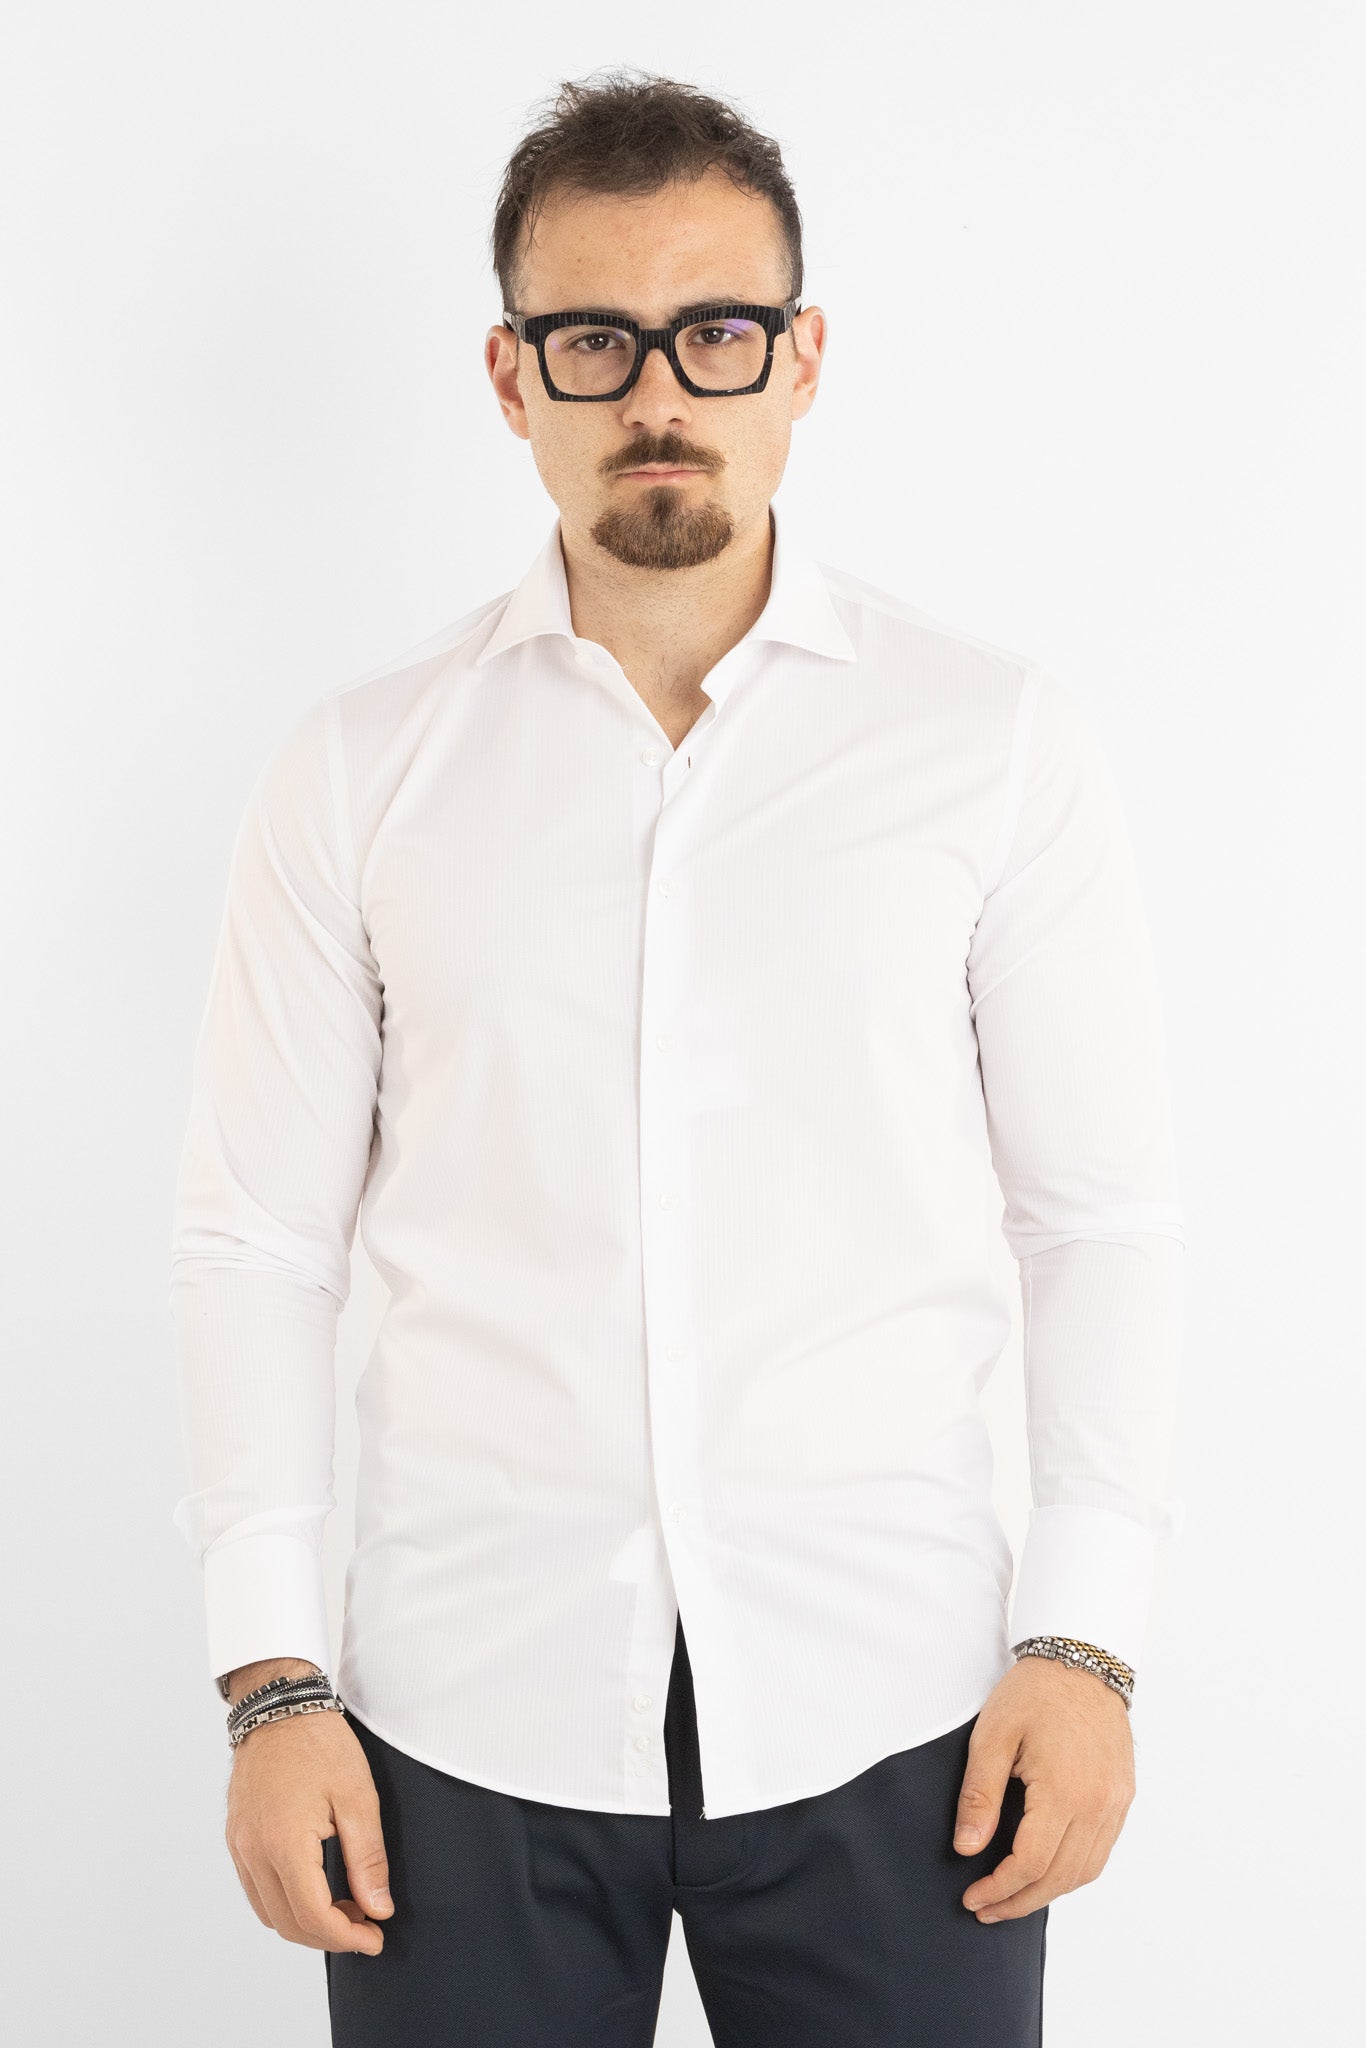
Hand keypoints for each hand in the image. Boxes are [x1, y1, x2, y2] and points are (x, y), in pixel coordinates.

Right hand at [224, 1708, 394, 1954]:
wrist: (280, 1706)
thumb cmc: (320, 1744)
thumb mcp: (358, 1797)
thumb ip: (368, 1859)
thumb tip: (377, 1908)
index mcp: (284, 1843)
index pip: (313, 1916)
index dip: (347, 1937)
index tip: (376, 1937)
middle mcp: (254, 1852)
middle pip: (288, 1924)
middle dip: (329, 1936)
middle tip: (366, 1926)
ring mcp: (240, 1846)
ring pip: (269, 1913)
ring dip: (306, 1922)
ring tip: (345, 1907)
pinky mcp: (236, 1838)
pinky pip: (256, 1890)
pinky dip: (285, 1902)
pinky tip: (315, 1888)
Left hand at [952, 1652, 1135, 1922]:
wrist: (1082, 1660)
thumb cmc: (1034, 1693)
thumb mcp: (993, 1735)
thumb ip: (979, 1794)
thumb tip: (967, 1848)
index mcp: (1065, 1791)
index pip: (1030, 1863)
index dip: (999, 1889)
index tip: (971, 1898)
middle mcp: (1098, 1804)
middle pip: (1059, 1877)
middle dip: (1020, 1901)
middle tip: (986, 1909)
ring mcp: (1116, 1803)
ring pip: (1085, 1871)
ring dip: (1049, 1892)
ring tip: (1013, 1897)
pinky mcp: (1123, 1796)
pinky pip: (1100, 1851)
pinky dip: (1073, 1871)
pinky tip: (1047, 1870)